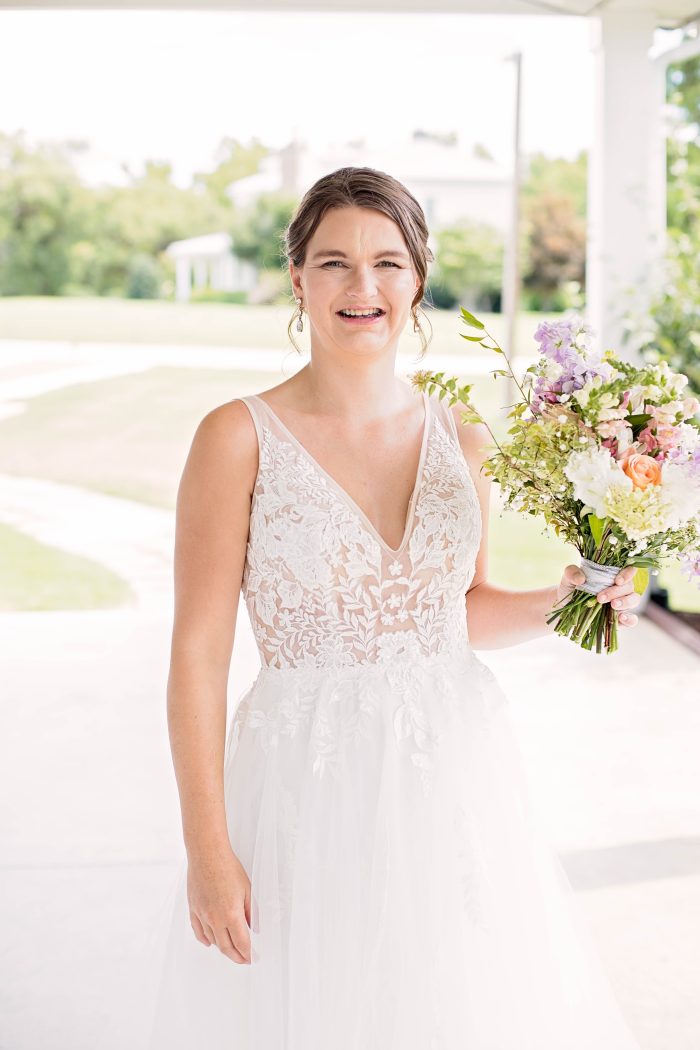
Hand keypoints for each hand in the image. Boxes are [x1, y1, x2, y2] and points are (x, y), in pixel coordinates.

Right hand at [186, 846, 251, 963]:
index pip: (242, 943)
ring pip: (212, 941)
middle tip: (244, 959)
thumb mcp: (247, 889)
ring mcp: (202, 915)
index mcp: (231, 915)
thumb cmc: (228, 868)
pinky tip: (210, 942)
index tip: (253, 958)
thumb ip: (252, 912)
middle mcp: (215, 919)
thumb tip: (255, 928)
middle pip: (226, 947)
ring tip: (231, 950)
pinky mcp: (193, 909)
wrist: (207, 854)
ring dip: (223, 948)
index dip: (249, 954)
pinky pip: (198, 931)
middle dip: (236, 956)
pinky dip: (205, 940)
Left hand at [556, 563, 640, 628]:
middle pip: (630, 586)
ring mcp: (622, 603)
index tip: (617, 580)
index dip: (628, 573)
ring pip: (634, 600)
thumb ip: (572, 572)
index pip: (629, 569)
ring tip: (613, 605)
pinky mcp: (619, 619)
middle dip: (617, 592)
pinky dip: (630, 619)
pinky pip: (632, 620)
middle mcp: (620, 588)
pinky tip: (621, 618)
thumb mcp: (568, 578)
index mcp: (612, 574)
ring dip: (625, 602)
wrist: (566, 608)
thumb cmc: (571, 589)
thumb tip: (580, 578)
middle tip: (600, 598)